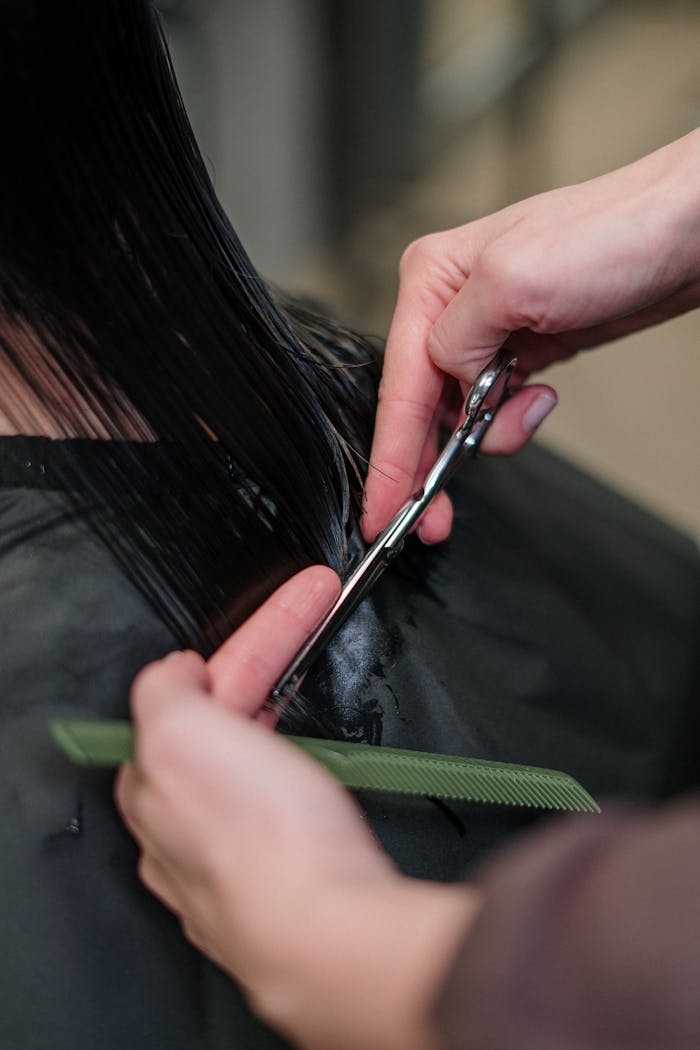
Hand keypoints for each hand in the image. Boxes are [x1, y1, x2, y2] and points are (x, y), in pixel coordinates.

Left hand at [116, 566, 477, 1049]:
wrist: (331, 932)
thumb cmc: (263, 842)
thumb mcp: (182, 733)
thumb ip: (165, 690)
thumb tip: (176, 673)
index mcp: (152, 784)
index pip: (197, 687)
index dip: (252, 637)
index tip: (302, 600)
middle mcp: (186, 827)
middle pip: (228, 717)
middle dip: (273, 658)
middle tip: (317, 612)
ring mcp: (239, 853)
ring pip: (259, 759)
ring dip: (288, 709)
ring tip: (321, 673)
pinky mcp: (289, 874)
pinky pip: (289, 802)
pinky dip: (305, 764)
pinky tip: (323, 764)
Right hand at [362, 130, 699, 544]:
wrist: (688, 233)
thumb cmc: (615, 234)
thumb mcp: (516, 280)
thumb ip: (456, 339)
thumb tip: (448, 381)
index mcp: (431, 279)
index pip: (398, 386)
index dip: (388, 458)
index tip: (380, 512)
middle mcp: (450, 306)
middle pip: (419, 407)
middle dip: (425, 465)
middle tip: (430, 520)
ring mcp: (487, 330)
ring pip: (458, 413)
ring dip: (487, 433)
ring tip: (529, 411)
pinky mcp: (521, 350)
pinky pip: (495, 407)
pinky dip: (513, 419)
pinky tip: (541, 397)